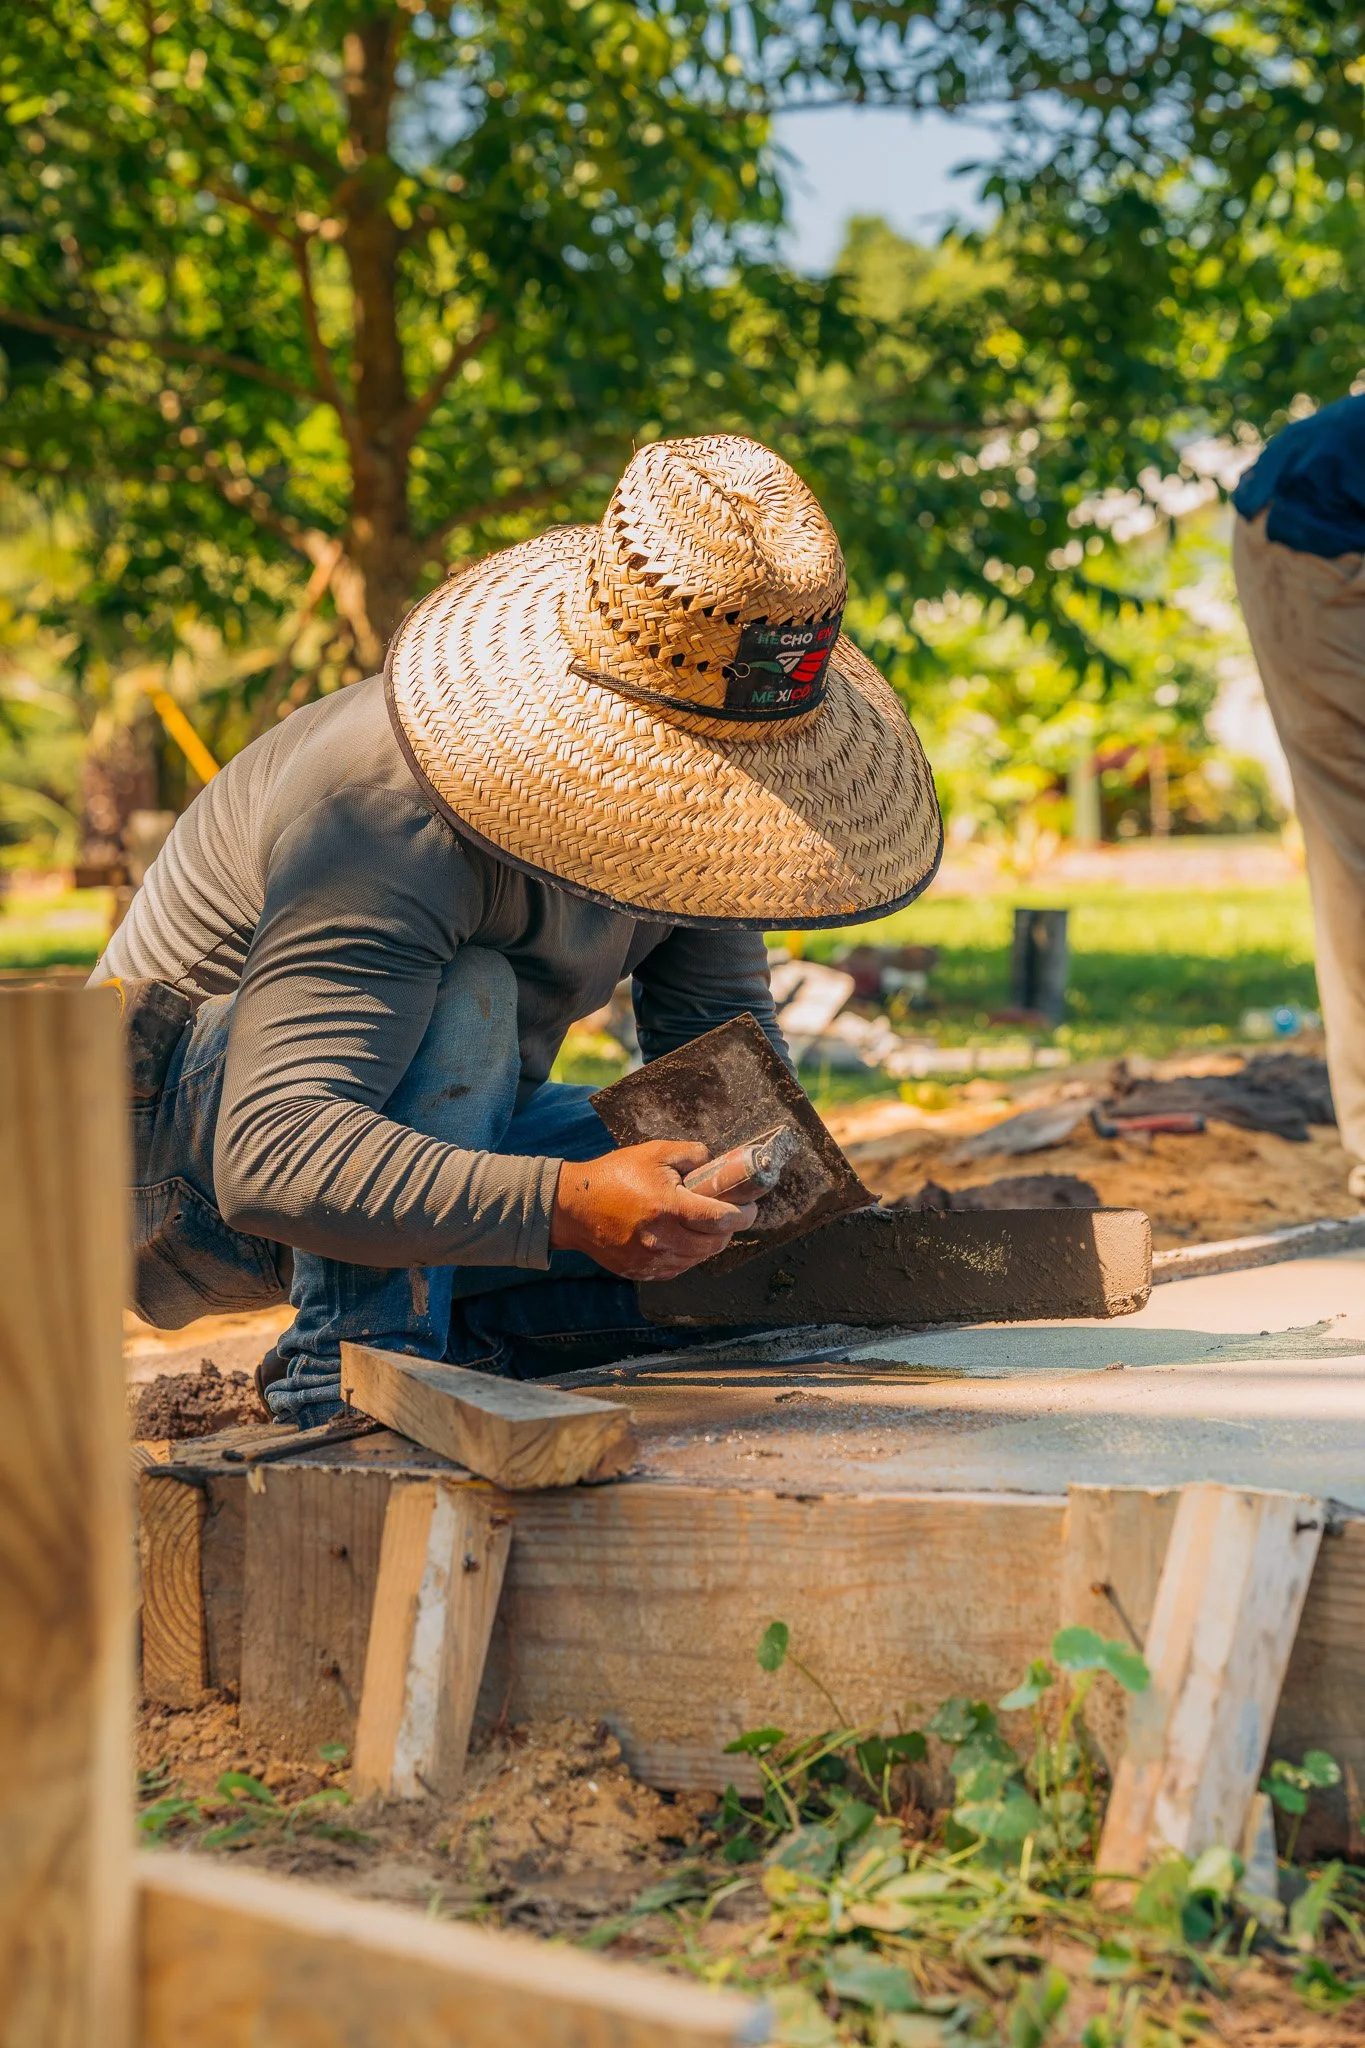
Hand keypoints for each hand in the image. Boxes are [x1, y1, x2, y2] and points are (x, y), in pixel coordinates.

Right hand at [550, 1141, 758, 1281]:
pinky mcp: (642, 1272)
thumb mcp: (653, 1153)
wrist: (573, 1208)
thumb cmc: (614, 1176)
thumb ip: (690, 1154)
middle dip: (727, 1229)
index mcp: (667, 1207)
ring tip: (703, 1225)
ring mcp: (651, 1260)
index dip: (743, 1215)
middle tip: (726, 1214)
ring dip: (708, 1243)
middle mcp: (661, 1239)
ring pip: (699, 1259)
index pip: (721, 1219)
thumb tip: (716, 1161)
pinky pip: (679, 1268)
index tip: (749, 1207)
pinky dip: (688, 1255)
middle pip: (715, 1244)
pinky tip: (682, 1238)